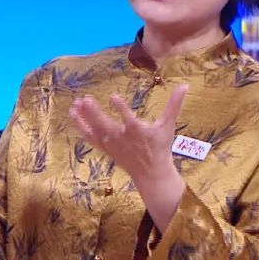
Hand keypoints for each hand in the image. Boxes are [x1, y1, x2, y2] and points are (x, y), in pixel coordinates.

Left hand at [69, 82, 186, 171]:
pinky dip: (81, 127)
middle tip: (85, 99)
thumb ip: (174, 104)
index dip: (121, 108)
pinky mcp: (106, 148)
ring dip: (84, 118)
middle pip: (106, 125)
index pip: (128, 118)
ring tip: (75, 105)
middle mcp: (122, 138)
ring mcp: (112, 144)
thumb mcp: (168, 125)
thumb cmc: (160, 147)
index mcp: (137, 131)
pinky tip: (74, 115)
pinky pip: (91, 138)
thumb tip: (185, 85)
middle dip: (95, 113)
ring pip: (95, 131)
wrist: (151, 173)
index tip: (113, 97)